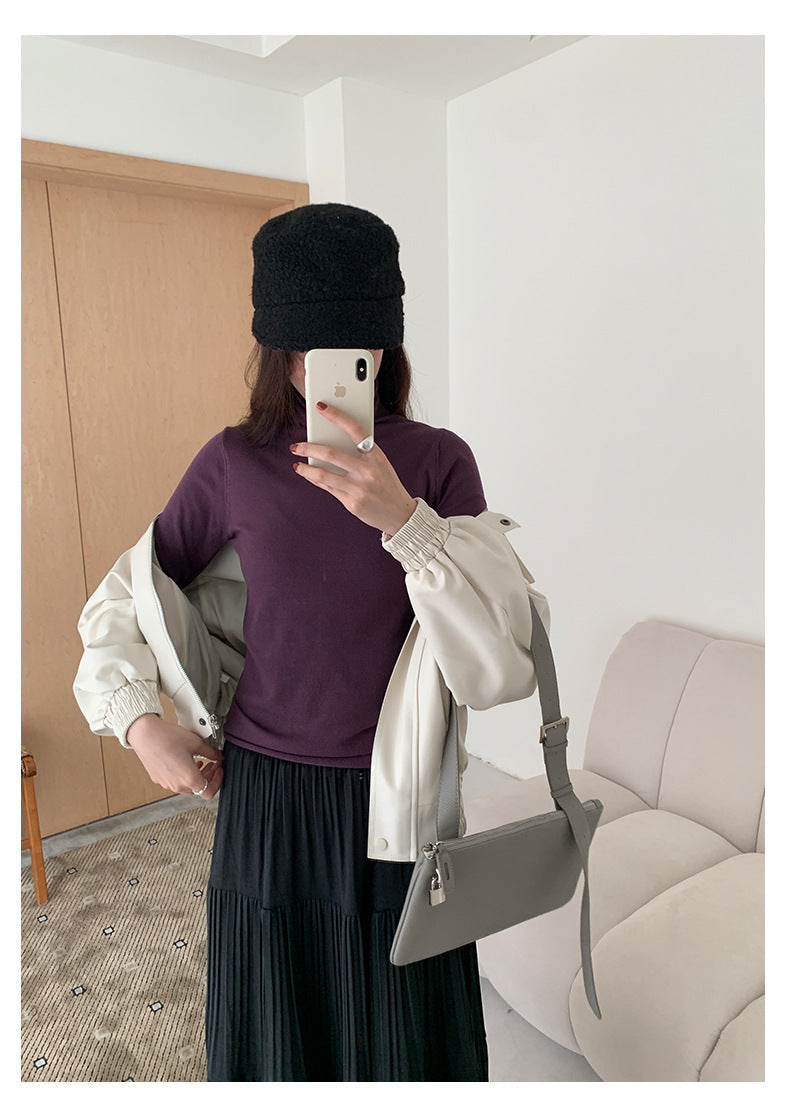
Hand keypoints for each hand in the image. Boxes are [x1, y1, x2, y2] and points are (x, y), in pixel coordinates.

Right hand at [126, 714, 223, 799]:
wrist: (145, 734)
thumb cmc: (168, 738)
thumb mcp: (197, 743)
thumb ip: (212, 753)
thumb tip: (218, 756)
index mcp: (189, 779)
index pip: (209, 792)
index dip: (218, 782)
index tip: (219, 770)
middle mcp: (177, 785)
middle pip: (199, 789)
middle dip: (209, 777)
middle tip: (214, 764)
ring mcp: (167, 784)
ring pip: (187, 786)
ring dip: (197, 776)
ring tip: (202, 762)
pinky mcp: (159, 779)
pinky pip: (176, 781)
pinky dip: (185, 774)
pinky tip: (186, 761)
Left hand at [290, 401, 417, 535]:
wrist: (400, 514)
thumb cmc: (386, 484)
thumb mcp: (379, 464)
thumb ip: (360, 454)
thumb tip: (329, 442)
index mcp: (376, 456)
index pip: (355, 430)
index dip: (337, 416)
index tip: (320, 407)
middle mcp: (368, 471)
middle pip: (331, 454)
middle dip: (308, 448)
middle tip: (296, 446)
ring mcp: (360, 488)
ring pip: (324, 474)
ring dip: (305, 469)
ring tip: (297, 465)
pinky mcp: (352, 503)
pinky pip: (328, 488)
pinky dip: (315, 480)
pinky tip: (308, 475)